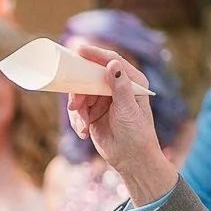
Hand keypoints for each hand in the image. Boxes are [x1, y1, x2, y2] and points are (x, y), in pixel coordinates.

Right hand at [63, 45, 176, 205]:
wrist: (131, 160)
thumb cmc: (136, 134)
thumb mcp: (128, 110)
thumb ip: (119, 87)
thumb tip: (112, 64)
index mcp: (130, 82)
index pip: (112, 61)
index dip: (95, 54)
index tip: (78, 50)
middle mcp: (116, 87)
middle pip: (89, 78)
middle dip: (79, 91)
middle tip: (74, 106)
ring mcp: (103, 100)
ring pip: (80, 94)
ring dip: (77, 110)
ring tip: (83, 125)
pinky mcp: (92, 113)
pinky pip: (77, 110)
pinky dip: (77, 121)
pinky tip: (83, 132)